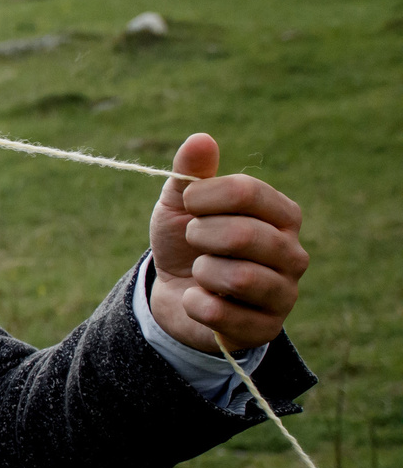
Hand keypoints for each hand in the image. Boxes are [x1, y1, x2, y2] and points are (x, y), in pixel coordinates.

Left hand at [147, 133, 306, 354]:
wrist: (175, 293)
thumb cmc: (187, 241)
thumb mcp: (181, 204)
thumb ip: (191, 173)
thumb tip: (201, 138)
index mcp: (281, 215)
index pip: (250, 191)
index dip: (204, 195)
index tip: (188, 203)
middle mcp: (293, 253)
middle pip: (245, 234)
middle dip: (201, 235)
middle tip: (193, 239)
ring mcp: (284, 293)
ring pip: (242, 278)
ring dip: (202, 271)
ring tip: (199, 271)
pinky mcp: (266, 329)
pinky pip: (224, 314)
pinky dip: (195, 304)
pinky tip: (197, 299)